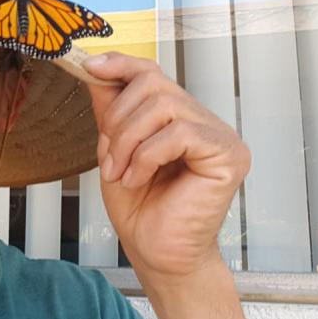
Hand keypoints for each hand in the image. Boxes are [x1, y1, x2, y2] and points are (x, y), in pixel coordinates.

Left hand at [82, 52, 250, 283]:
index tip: (88, 67)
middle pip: (154, 84)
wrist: (157, 254)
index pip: (152, 73)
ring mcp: (219, 135)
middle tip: (108, 160)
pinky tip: (139, 179)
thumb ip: (110, 112)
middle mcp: (203, 120)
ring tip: (120, 173)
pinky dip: (147, 156)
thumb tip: (96, 71)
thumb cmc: (141, 209)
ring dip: (128, 141)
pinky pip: (180, 133)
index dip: (120, 65)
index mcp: (178, 117)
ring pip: (164, 105)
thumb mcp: (114, 151)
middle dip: (118, 120)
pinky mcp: (228, 154)